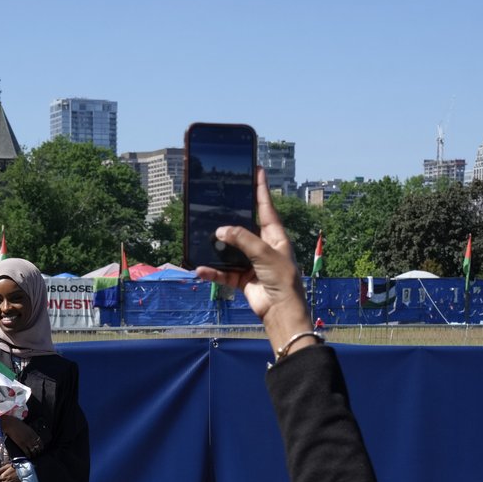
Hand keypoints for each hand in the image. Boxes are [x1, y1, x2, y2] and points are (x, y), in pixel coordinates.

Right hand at [0, 414, 41, 455]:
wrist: (11, 424)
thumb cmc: (17, 424)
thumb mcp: (27, 427)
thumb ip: (30, 432)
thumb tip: (32, 436)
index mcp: (33, 433)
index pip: (40, 441)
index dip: (41, 446)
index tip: (41, 448)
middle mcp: (31, 438)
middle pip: (37, 446)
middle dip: (39, 451)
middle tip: (38, 453)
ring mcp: (26, 441)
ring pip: (33, 450)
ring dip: (34, 454)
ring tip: (34, 456)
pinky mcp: (21, 444)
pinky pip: (27, 452)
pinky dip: (28, 455)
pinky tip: (29, 457)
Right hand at [195, 169, 312, 345]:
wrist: (280, 311)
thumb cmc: (281, 279)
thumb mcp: (264, 253)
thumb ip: (242, 239)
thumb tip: (220, 231)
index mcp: (276, 236)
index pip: (266, 208)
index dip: (261, 189)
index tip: (257, 170)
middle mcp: (263, 247)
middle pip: (244, 228)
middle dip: (231, 219)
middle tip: (219, 202)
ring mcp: (252, 263)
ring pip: (230, 251)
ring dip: (217, 249)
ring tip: (203, 239)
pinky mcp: (243, 278)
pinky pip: (224, 272)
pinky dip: (213, 272)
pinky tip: (201, 270)